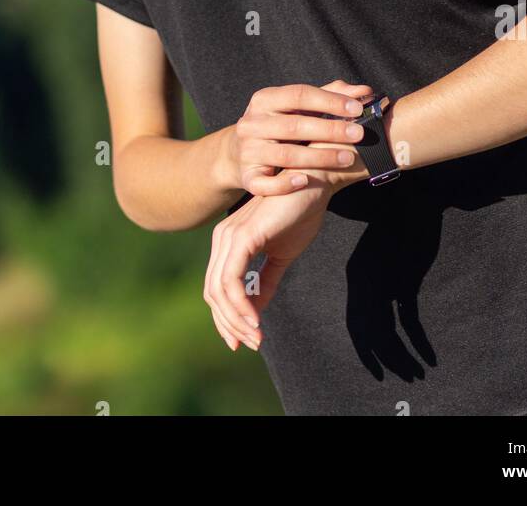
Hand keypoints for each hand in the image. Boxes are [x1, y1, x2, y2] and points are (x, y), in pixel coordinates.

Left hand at [203, 181, 330, 352]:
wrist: (314, 182)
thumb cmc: (300, 213)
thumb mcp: (282, 254)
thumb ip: (266, 280)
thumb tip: (256, 311)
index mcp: (228, 242)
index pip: (217, 288)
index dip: (227, 317)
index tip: (246, 340)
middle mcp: (222, 238)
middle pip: (213, 294)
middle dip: (230, 324)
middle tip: (252, 344)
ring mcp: (229, 236)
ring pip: (219, 291)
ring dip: (236, 320)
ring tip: (257, 336)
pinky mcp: (242, 236)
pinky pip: (232, 281)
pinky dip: (241, 305)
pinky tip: (256, 320)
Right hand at [218, 79, 373, 196]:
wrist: (237, 153)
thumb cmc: (278, 124)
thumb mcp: (295, 107)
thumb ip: (330, 95)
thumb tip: (364, 91)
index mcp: (264, 99)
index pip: (299, 95)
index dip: (329, 101)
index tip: (357, 108)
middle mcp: (252, 123)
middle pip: (295, 125)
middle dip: (330, 130)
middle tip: (359, 134)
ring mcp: (248, 151)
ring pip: (286, 155)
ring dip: (320, 157)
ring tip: (348, 158)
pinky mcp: (247, 177)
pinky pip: (266, 184)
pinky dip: (285, 183)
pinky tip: (306, 180)